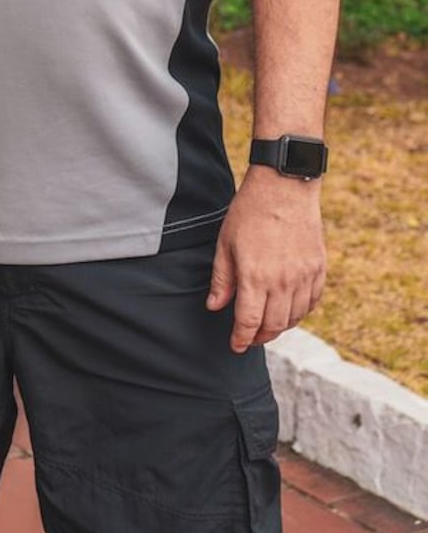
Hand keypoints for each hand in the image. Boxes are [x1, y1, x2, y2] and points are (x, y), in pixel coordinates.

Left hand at [206, 167, 326, 351]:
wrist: (284, 187)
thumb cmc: (250, 211)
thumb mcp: (225, 243)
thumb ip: (222, 279)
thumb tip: (215, 306)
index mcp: (255, 277)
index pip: (249, 322)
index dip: (241, 338)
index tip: (235, 345)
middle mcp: (283, 281)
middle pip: (273, 326)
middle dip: (259, 337)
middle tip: (249, 338)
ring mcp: (304, 276)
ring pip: (294, 317)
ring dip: (280, 327)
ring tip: (267, 326)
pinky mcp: (318, 268)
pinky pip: (312, 301)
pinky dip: (300, 312)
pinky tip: (289, 310)